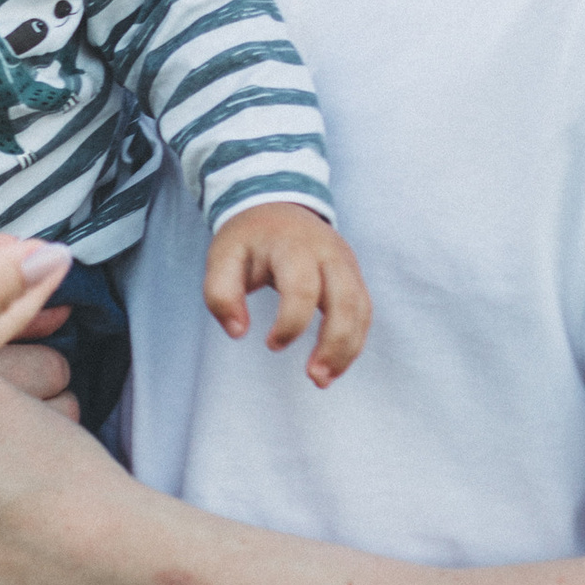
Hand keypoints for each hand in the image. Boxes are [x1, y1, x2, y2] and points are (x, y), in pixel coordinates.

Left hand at [203, 202, 371, 384]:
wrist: (277, 205)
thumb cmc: (248, 239)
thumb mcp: (222, 257)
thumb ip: (221, 294)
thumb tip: (238, 332)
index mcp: (293, 246)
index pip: (302, 288)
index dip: (290, 323)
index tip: (270, 344)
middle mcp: (328, 253)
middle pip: (346, 301)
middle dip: (334, 344)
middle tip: (314, 378)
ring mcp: (346, 263)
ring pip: (361, 310)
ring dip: (348, 350)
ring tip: (323, 380)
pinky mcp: (353, 275)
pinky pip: (364, 312)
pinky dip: (354, 342)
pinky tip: (334, 365)